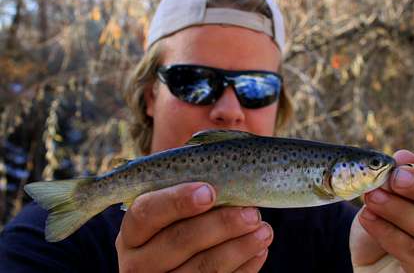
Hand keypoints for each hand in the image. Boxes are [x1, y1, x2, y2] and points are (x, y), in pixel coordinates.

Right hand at [115, 182, 272, 271]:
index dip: (177, 200)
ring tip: (264, 230)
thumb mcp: (172, 210)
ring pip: (202, 269)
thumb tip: (230, 168)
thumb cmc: (180, 225)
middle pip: (178, 240)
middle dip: (221, 224)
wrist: (176, 267)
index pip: (146, 212)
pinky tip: (259, 250)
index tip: (210, 192)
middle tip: (252, 212)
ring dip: (239, 247)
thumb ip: (190, 190)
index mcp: (133, 231)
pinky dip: (243, 268)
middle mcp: (138, 262)